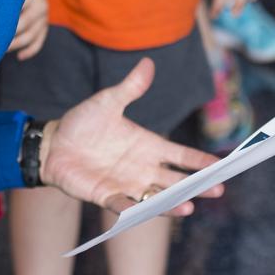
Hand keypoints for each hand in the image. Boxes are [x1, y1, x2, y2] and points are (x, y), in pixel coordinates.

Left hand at [8, 0, 48, 59]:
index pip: (14, 10)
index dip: (0, 21)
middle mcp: (41, 5)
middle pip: (22, 26)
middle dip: (6, 35)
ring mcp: (44, 17)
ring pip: (29, 37)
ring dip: (14, 45)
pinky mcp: (45, 25)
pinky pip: (39, 42)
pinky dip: (30, 51)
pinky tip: (19, 56)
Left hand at [40, 57, 223, 214]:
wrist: (54, 143)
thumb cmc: (84, 122)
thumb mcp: (108, 102)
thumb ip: (130, 88)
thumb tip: (148, 63)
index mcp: (148, 145)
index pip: (179, 154)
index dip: (199, 160)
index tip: (220, 164)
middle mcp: (142, 168)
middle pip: (175, 179)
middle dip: (197, 185)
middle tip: (218, 188)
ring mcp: (125, 184)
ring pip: (155, 197)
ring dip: (171, 203)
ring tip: (189, 206)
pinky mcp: (105, 195)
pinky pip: (122, 205)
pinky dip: (132, 209)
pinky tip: (144, 212)